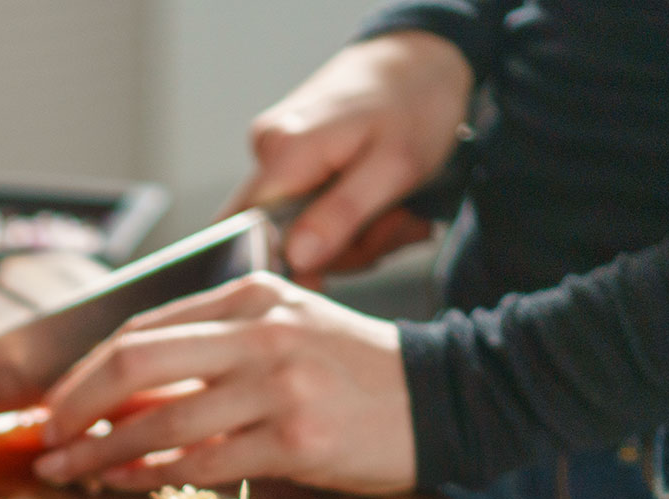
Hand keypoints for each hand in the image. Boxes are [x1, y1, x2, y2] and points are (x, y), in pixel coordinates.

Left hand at [32, 273, 415, 495]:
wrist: (443, 396)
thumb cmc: (353, 370)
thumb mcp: (284, 328)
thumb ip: (212, 345)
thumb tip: (121, 387)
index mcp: (251, 296)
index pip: (143, 329)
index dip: (85, 371)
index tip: (54, 404)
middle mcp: (261, 333)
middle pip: (135, 364)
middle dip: (75, 407)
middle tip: (47, 441)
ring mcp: (279, 387)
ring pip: (162, 421)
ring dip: (102, 453)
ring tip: (70, 472)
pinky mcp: (297, 441)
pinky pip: (203, 463)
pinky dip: (151, 476)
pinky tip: (122, 484)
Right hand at [221, 30, 472, 274]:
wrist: (422, 59)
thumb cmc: (415, 103)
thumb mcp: (393, 168)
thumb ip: (341, 216)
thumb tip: (295, 259)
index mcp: (284, 151)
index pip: (246, 234)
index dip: (287, 263)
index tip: (333, 269)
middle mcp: (269, 151)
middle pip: (280, 239)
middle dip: (344, 248)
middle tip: (392, 224)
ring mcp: (278, 156)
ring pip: (303, 232)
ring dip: (357, 236)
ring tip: (395, 209)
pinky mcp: (293, 163)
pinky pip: (313, 213)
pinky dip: (352, 220)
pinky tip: (380, 203)